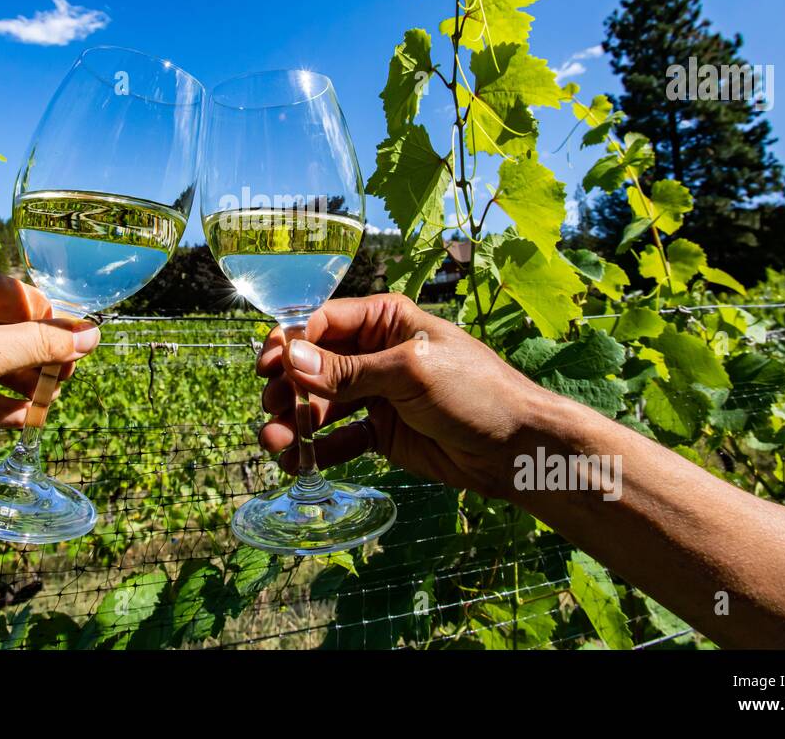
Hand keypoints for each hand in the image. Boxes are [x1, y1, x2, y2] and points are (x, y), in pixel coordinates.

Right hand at [256, 293, 560, 495]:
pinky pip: (339, 438)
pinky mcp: (381, 432)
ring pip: (321, 404)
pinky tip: (297, 464)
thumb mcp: (410, 372)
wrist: (517, 447)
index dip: (291, 342)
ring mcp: (377, 394)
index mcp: (386, 320)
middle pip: (314, 365)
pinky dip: (316, 450)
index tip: (267, 366)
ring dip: (295, 422)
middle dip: (287, 387)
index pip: (323, 322)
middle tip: (270, 409)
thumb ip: (350, 370)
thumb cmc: (475, 392)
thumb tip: (293, 359)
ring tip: (275, 444)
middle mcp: (375, 353)